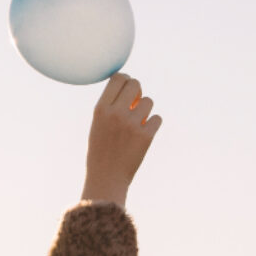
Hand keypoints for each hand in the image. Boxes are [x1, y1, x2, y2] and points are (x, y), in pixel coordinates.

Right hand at [81, 73, 161, 205]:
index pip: (118, 78)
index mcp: (100, 109)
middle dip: (137, 91)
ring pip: (148, 102)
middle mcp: (116, 113)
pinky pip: (157, 118)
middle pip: (135, 84)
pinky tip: (143, 134)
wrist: (106, 178)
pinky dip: (152, 125)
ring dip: (145, 110)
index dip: (125, 80)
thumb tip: (131, 86)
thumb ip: (111, 105)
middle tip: (135, 103)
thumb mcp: (97, 124)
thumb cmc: (100, 150)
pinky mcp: (146, 135)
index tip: (126, 89)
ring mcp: (132, 124)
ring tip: (136, 124)